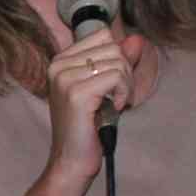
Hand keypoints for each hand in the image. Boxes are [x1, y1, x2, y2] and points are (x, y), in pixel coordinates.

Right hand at [42, 28, 145, 177]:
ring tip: (114, 104)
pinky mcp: (77, 93)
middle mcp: (58, 65)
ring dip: (126, 85)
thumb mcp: (105, 88)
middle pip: (112, 47)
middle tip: (116, 97)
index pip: (102, 35)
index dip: (117, 57)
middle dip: (125, 72)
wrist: (71, 161)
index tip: (111, 83)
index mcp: (60, 61)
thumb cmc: (87, 127)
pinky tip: (115, 108)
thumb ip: (119, 61)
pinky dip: (124, 93)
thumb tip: (137, 39)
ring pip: (117, 61)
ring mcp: (65, 78)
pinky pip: (116, 77)